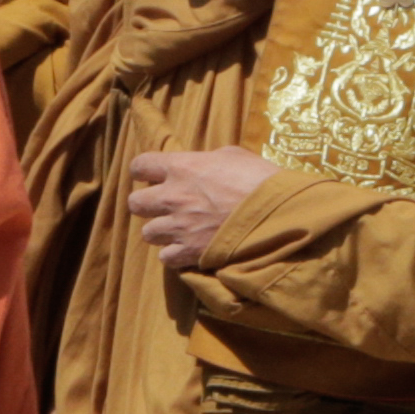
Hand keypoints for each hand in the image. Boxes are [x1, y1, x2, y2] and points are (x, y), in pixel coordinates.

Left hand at [123, 147, 274, 271]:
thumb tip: (201, 166)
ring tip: (180, 230)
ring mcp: (179, 227)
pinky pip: (166, 258)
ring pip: (148, 233)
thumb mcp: (233, 156)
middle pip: (135, 203)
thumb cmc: (259, 179)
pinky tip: (189, 248)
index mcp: (181, 167)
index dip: (144, 171)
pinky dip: (175, 255)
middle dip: (148, 205)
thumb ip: (207, 160)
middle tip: (166, 206)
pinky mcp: (189, 252)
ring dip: (162, 232)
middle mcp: (172, 197)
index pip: (139, 166)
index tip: (153, 176)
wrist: (278, 214)